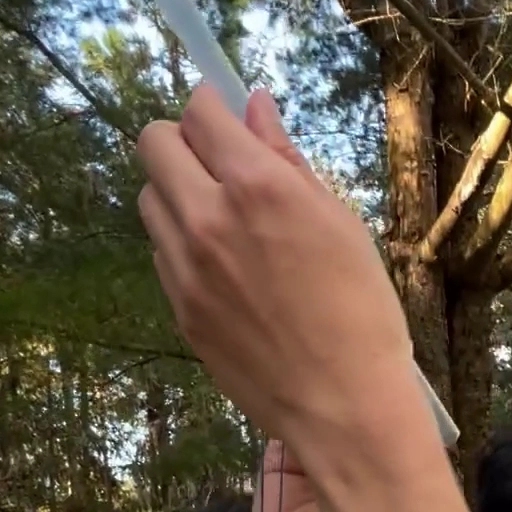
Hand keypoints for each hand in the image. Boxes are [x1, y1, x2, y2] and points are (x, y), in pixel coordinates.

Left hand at [137, 86, 415, 448]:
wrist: (343, 403)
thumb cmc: (361, 310)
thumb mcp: (339, 221)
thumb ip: (287, 159)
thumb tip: (254, 108)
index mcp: (256, 186)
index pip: (198, 112)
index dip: (212, 107)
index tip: (227, 120)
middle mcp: (207, 219)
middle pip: (153, 145)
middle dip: (183, 142)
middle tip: (219, 166)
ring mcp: (185, 268)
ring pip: (150, 199)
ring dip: (177, 193)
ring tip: (224, 222)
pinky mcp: (178, 308)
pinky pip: (163, 253)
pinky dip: (183, 245)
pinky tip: (226, 270)